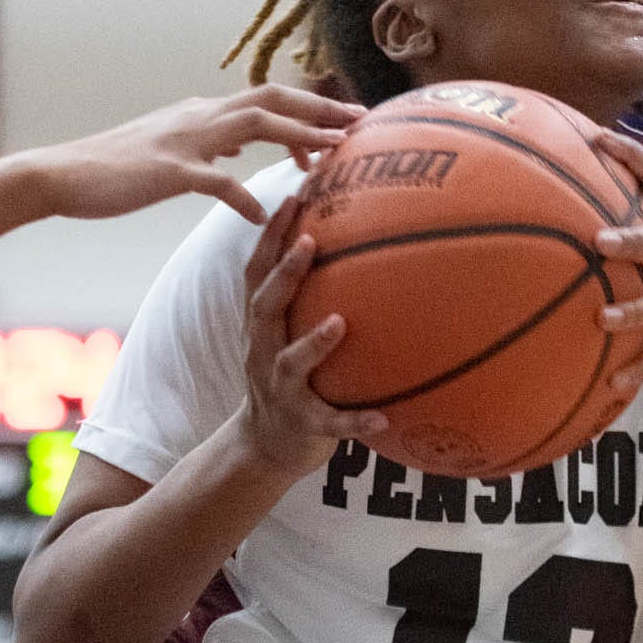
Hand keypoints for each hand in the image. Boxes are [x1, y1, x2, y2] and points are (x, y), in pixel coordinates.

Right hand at [27, 86, 361, 225]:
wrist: (63, 174)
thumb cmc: (117, 169)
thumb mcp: (172, 151)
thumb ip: (210, 147)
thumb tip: (240, 147)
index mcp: (203, 113)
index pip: (268, 100)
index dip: (310, 108)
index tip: (347, 121)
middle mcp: (200, 116)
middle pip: (273, 99)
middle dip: (321, 109)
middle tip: (362, 123)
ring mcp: (185, 140)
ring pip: (255, 123)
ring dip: (299, 136)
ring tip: (334, 155)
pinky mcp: (168, 170)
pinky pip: (215, 181)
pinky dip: (243, 195)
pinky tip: (263, 215)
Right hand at [237, 194, 385, 481]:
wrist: (267, 446)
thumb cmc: (291, 376)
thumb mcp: (290, 333)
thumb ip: (311, 295)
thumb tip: (362, 243)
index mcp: (263, 326)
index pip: (259, 272)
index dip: (270, 235)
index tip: (292, 197)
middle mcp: (264, 351)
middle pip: (266, 306)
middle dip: (284, 272)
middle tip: (310, 241)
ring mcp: (281, 388)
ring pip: (292, 363)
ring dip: (313, 342)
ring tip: (338, 322)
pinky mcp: (304, 424)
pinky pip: (330, 422)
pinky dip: (354, 421)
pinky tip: (383, 418)